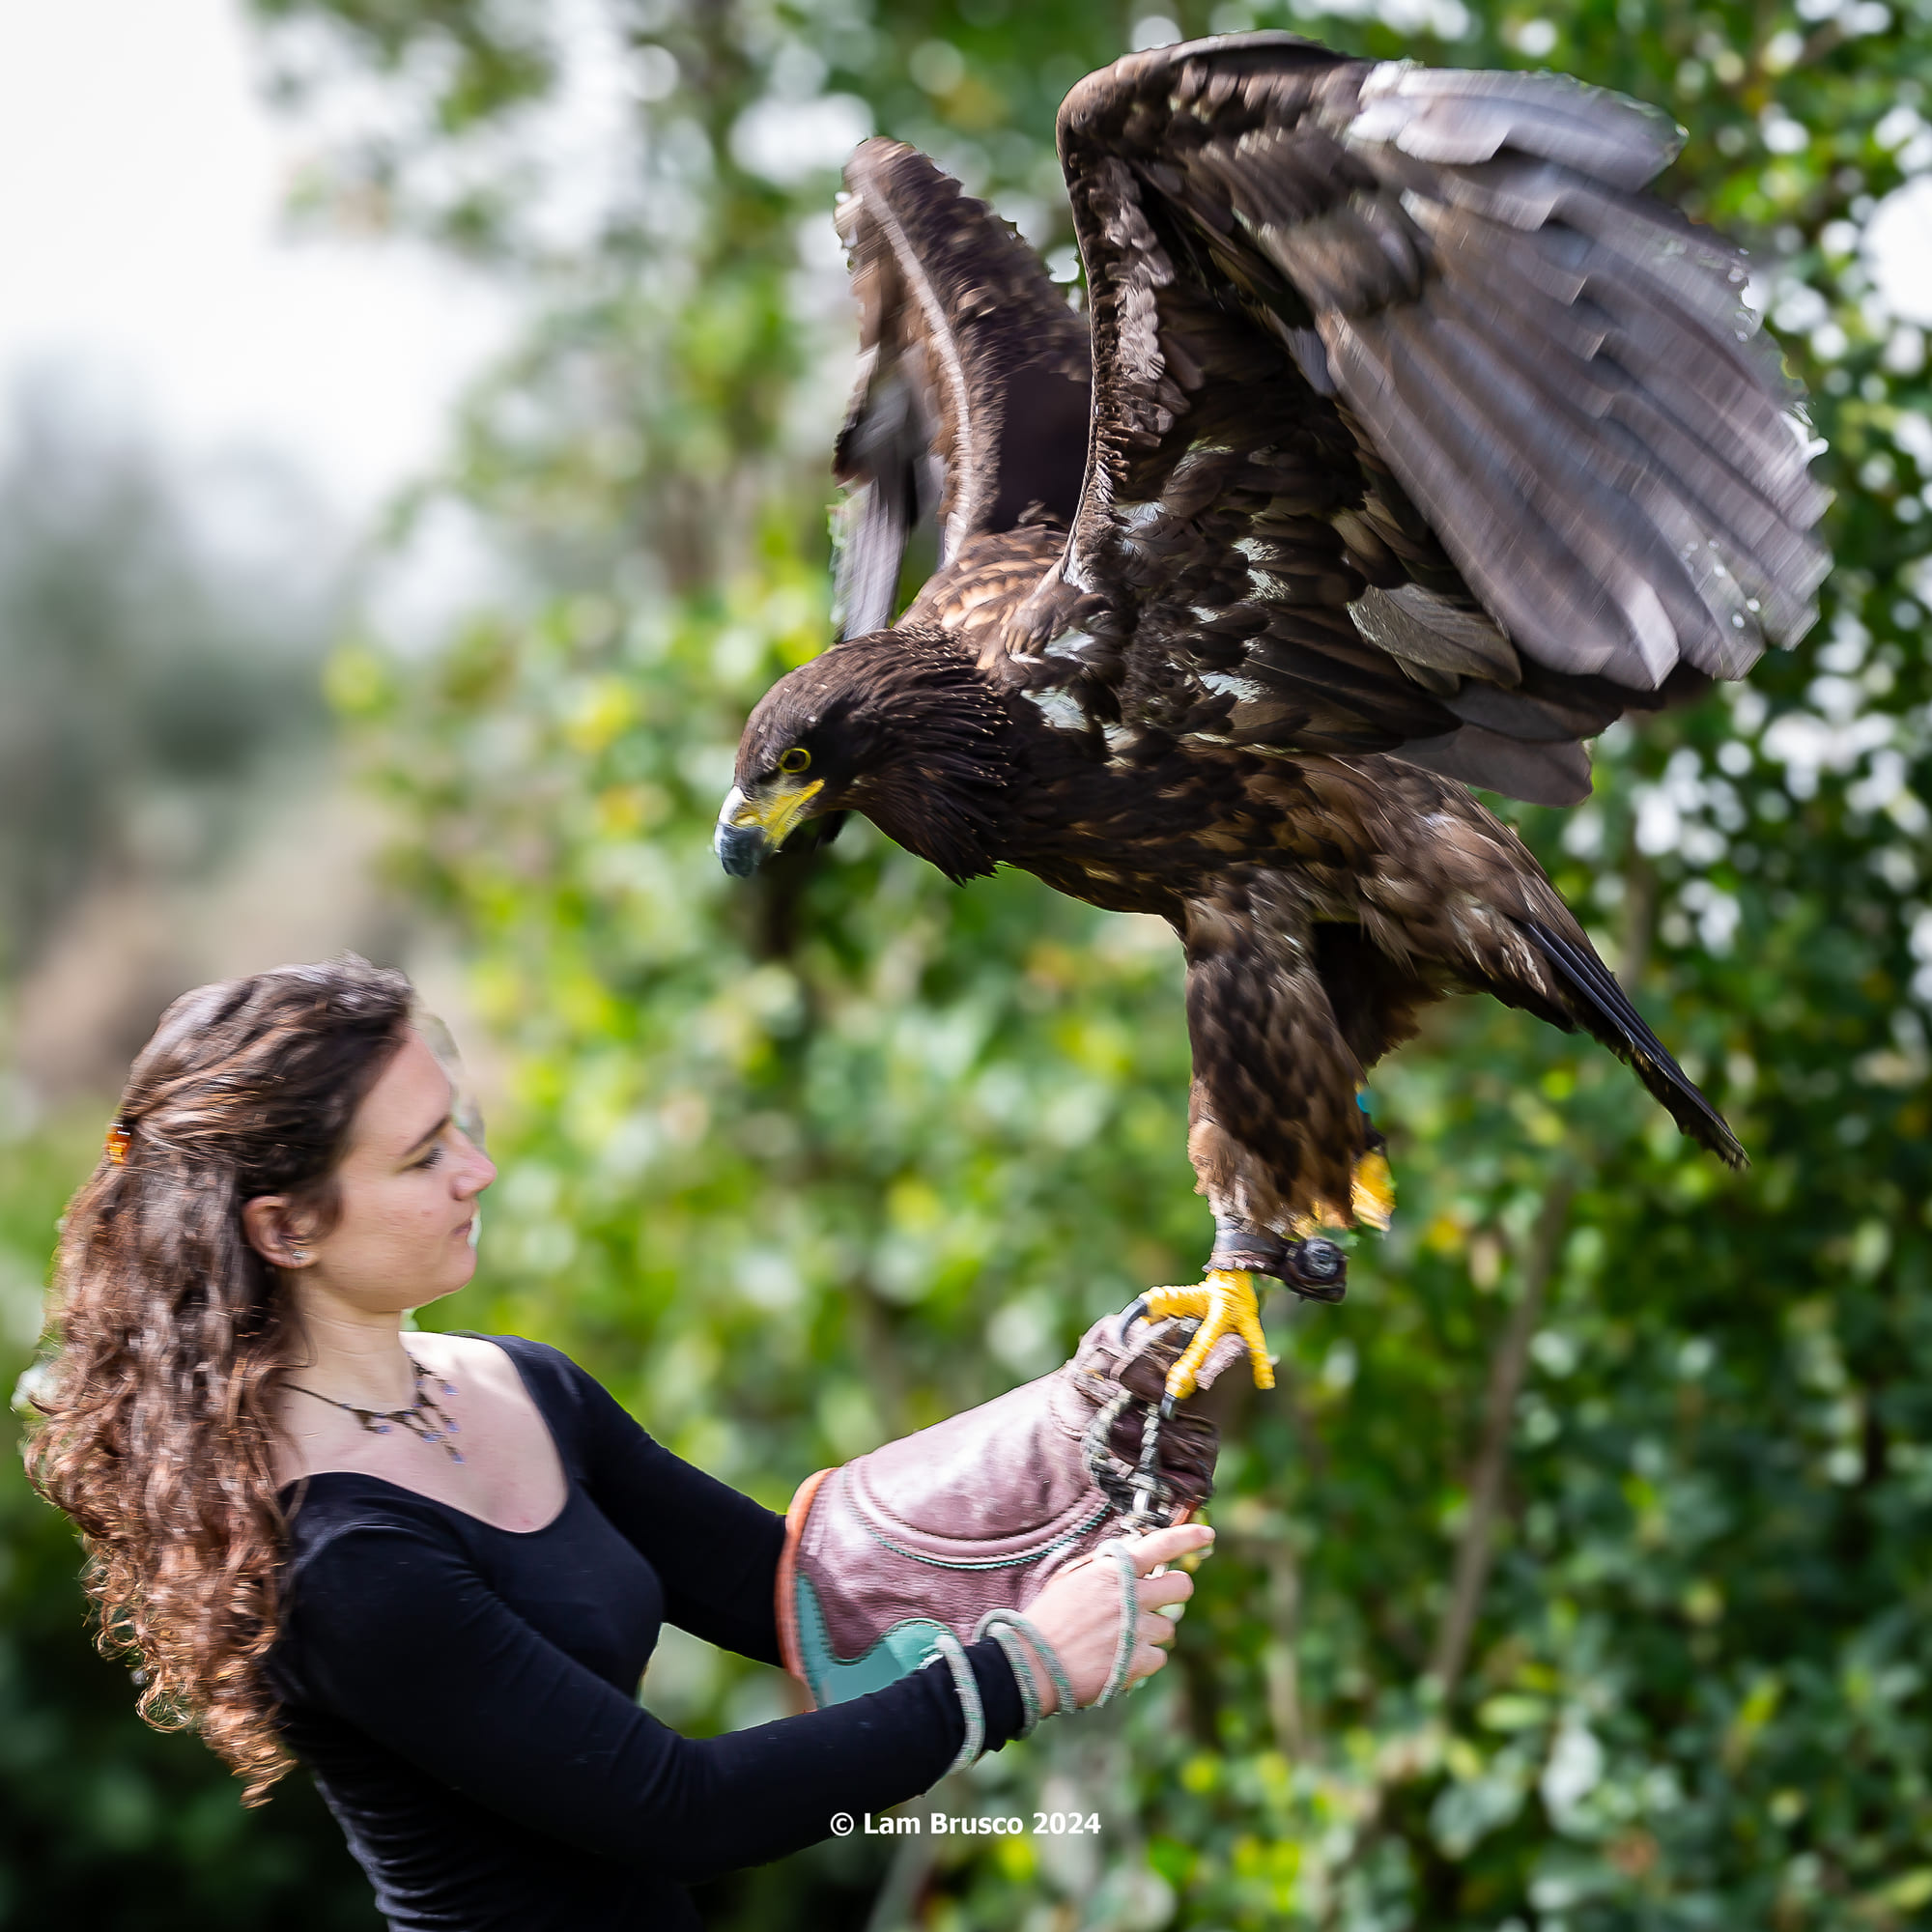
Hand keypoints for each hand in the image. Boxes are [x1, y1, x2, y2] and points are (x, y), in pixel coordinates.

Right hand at [1019, 1523, 1212, 1713]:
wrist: (1033, 1663)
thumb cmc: (1048, 1618)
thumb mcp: (1072, 1578)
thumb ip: (1105, 1565)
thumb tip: (1133, 1554)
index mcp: (1113, 1571)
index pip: (1160, 1545)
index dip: (1188, 1536)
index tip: (1206, 1534)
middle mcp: (1130, 1596)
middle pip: (1182, 1586)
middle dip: (1173, 1591)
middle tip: (1153, 1600)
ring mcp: (1137, 1630)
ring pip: (1168, 1626)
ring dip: (1149, 1631)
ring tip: (1119, 1638)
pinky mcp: (1138, 1662)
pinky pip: (1159, 1656)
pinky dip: (1143, 1659)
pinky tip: (1118, 1658)